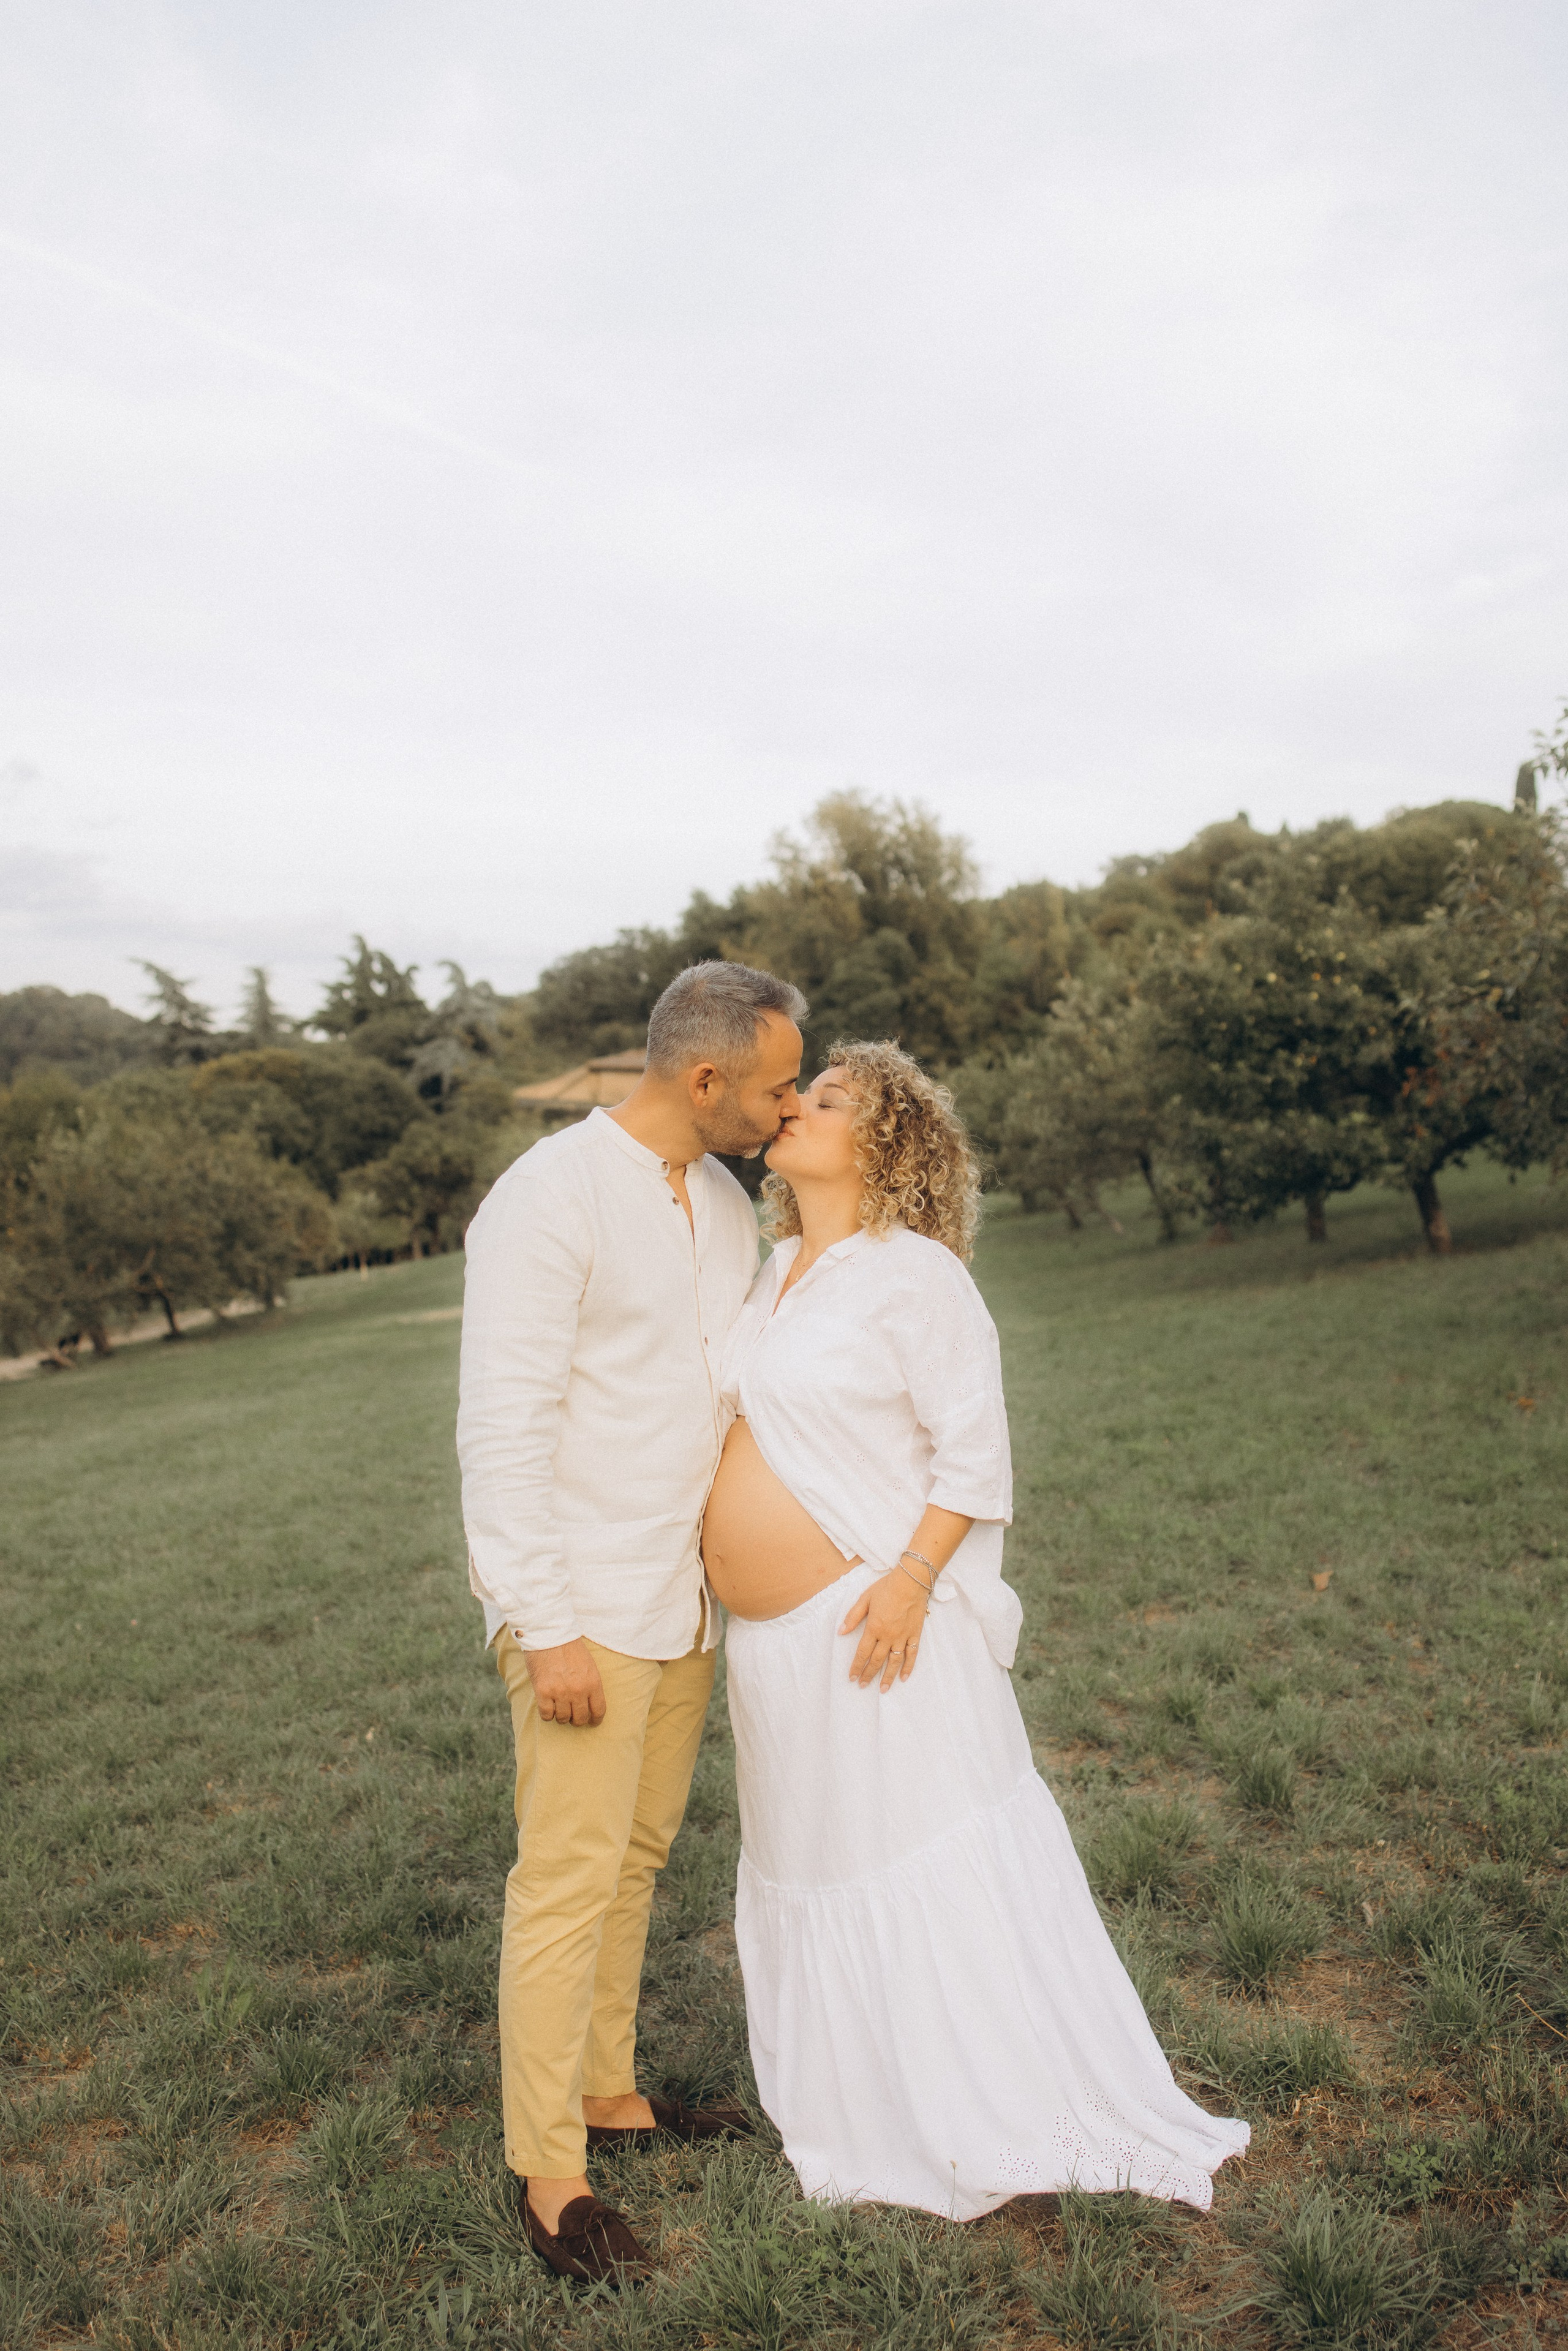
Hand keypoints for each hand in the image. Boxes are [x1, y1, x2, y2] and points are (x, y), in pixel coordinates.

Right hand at [523, 1637, 605, 1726]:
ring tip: (559, 1707)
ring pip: (563, 1719)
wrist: (549, 1634)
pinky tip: (547, 1705)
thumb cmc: (569, 1647)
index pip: (599, 1710)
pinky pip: (547, 1715)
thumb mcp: (589, 1665)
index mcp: (593, 1682)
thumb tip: (589, 1704)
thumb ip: (590, 1684)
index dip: (595, 1720)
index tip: (592, 1722)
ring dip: (561, 1716)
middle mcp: (578, 1690)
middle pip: (580, 1718)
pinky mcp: (543, 1692)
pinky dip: (547, 1714)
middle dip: (577, 1719)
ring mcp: (560, 1692)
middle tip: (572, 1714)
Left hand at [840, 1568, 928, 1691]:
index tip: (851, 1677)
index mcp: (874, 1627)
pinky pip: (912, 1655)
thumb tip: (841, 1632)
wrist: (911, 1581)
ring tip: (882, 1689)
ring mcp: (903, 1637)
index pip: (862, 1652)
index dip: (856, 1666)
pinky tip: (904, 1677)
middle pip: (876, 1660)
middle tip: (862, 1685)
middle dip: (868, 1675)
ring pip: (894, 1662)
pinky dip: (908, 1667)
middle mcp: (888, 1636)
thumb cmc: (886, 1588)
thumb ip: (853, 1616)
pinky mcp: (915, 1635)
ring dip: (887, 1677)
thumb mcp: (865, 1598)